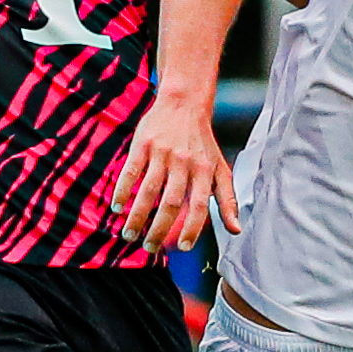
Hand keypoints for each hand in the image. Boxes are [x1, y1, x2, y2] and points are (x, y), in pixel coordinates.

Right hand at [110, 91, 236, 251]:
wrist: (184, 104)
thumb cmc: (203, 143)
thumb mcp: (220, 169)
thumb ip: (228, 200)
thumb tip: (235, 230)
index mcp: (204, 171)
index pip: (199, 206)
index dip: (192, 229)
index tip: (182, 248)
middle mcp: (184, 163)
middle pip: (171, 203)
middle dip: (159, 229)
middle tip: (149, 247)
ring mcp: (162, 153)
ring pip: (148, 191)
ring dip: (137, 216)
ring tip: (129, 235)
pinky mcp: (143, 144)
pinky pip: (130, 172)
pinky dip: (122, 191)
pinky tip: (117, 208)